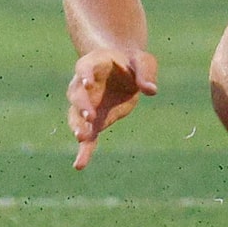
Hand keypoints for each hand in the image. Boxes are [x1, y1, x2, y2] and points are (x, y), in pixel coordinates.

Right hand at [68, 47, 156, 169]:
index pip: (85, 69)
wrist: (124, 69)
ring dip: (78, 126)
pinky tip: (80, 164)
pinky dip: (84, 150)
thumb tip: (151, 91)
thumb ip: (146, 73)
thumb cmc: (132, 62)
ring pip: (76, 116)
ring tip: (82, 138)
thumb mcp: (143, 61)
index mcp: (94, 64)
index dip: (85, 76)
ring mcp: (85, 104)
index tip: (87, 83)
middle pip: (76, 95)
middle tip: (90, 116)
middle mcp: (82, 85)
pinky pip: (87, 136)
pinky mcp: (94, 120)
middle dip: (82, 105)